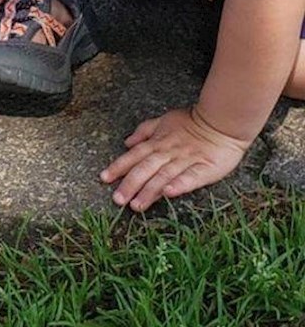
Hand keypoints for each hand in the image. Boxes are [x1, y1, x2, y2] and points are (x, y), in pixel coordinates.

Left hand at [99, 107, 250, 211]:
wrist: (221, 122)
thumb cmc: (192, 122)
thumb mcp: (164, 120)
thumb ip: (145, 131)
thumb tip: (127, 143)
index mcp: (158, 141)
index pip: (134, 155)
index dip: (118, 166)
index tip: (104, 178)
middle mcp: (168, 152)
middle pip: (145, 168)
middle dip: (130, 184)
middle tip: (117, 200)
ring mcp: (186, 160)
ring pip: (164, 176)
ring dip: (149, 191)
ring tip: (137, 205)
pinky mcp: (205, 169)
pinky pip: (191, 177)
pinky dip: (179, 185)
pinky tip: (169, 194)